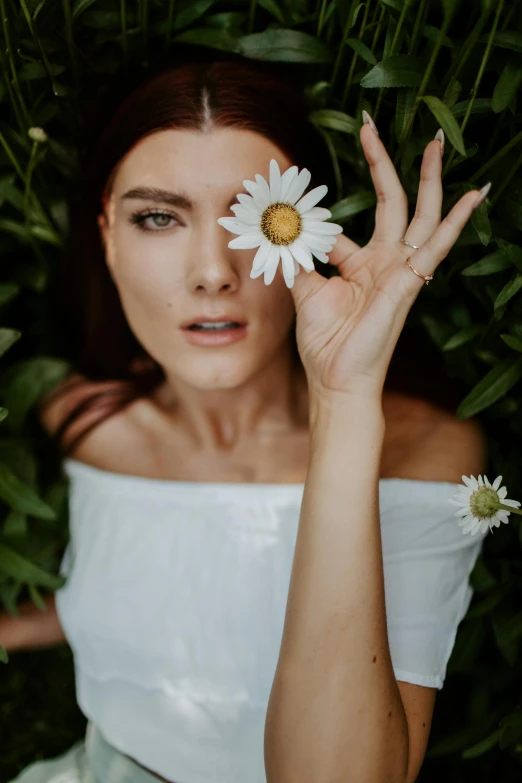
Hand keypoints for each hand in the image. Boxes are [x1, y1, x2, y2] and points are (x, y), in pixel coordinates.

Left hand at [288, 122, 488, 401]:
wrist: (336, 380)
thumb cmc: (325, 343)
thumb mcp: (306, 292)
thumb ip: (299, 260)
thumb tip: (282, 232)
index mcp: (359, 266)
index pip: (344, 226)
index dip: (318, 211)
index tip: (293, 195)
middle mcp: (384, 263)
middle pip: (392, 203)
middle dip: (384, 164)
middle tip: (372, 126)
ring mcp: (399, 271)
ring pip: (421, 215)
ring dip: (429, 178)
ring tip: (437, 142)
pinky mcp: (408, 284)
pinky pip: (435, 247)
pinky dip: (455, 221)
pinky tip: (472, 197)